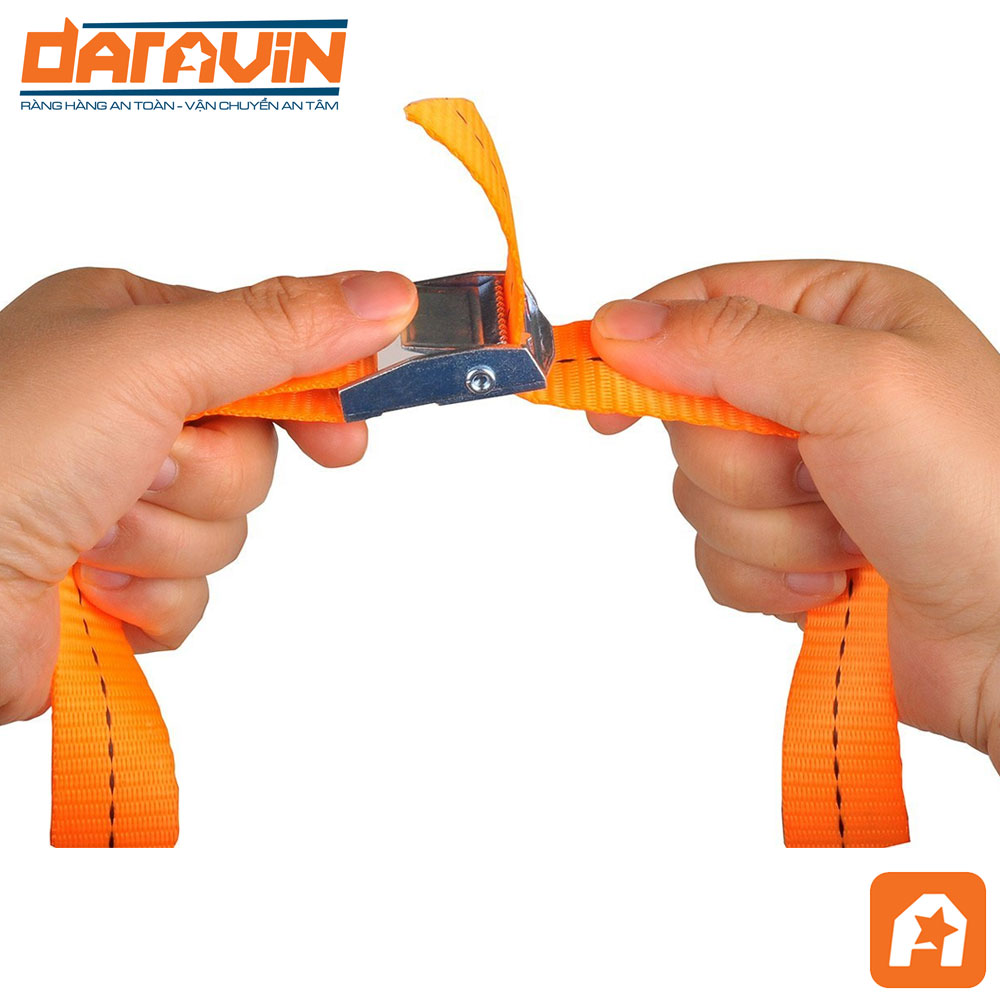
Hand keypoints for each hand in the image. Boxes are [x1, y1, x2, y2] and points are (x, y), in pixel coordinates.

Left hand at [0, 266, 415, 722]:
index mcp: (129, 333)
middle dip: (203, 477)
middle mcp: (125, 413)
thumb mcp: (150, 357)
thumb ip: (277, 328)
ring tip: (89, 531)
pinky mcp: (112, 586)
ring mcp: (118, 501)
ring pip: (225, 530)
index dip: (317, 395)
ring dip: (165, 539)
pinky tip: (83, 588)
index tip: (348, 437)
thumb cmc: (1, 444)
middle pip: (253, 453)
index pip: (267, 353)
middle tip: (138, 468)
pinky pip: (190, 599)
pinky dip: (145, 600)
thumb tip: (389, 294)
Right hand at [588, 261, 999, 769]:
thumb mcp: (857, 381)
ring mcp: (796, 477)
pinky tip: (833, 585)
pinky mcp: (784, 553)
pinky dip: (766, 579)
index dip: (638, 344)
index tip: (595, 388)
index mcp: (835, 319)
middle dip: (743, 462)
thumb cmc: (979, 491)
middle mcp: (810, 392)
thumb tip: (619, 326)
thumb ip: (728, 343)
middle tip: (815, 474)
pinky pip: (714, 560)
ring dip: (767, 528)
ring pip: (696, 495)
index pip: (700, 306)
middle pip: (686, 412)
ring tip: (847, 536)